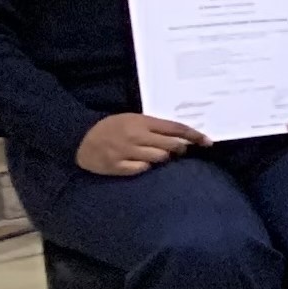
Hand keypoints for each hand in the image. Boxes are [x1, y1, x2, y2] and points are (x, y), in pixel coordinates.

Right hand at [76, 111, 202, 176]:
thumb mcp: (133, 119)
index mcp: (141, 121)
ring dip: (162, 158)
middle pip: (171, 145)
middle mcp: (136, 136)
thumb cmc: (112, 127)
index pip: (175, 128)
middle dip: (179, 149)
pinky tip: (139, 163)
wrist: (79, 137)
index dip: (194, 135)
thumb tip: (182, 137)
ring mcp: (126, 152)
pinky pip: (141, 169)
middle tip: (177, 150)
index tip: (208, 142)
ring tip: (154, 155)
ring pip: (159, 158)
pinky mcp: (116, 166)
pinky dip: (144, 167)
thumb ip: (155, 127)